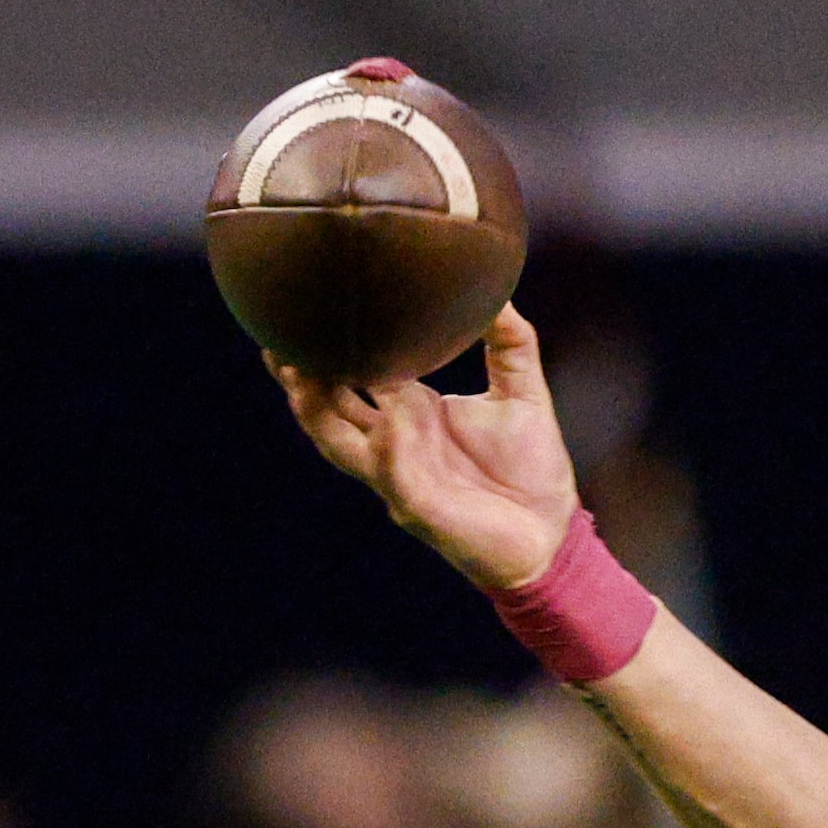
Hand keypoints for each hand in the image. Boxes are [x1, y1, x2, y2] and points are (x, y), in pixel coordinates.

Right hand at [271, 306, 579, 589]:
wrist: (553, 535)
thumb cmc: (530, 471)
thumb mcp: (522, 396)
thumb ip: (510, 344)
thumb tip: (500, 291)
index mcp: (410, 414)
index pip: (353, 378)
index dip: (326, 350)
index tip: (305, 306)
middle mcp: (394, 444)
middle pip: (326, 409)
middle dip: (298, 376)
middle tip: (275, 334)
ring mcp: (401, 478)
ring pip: (340, 444)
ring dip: (318, 409)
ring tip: (300, 370)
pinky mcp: (422, 511)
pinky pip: (396, 477)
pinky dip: (391, 449)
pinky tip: (390, 421)